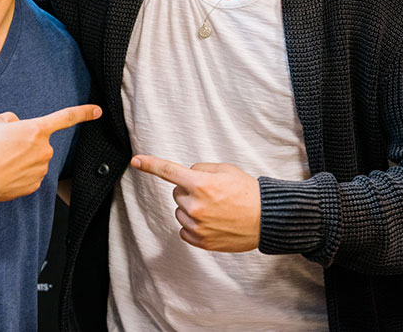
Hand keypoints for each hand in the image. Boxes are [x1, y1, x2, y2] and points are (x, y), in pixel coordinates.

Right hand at [0, 105, 100, 202]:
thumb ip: (11, 120)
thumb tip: (16, 126)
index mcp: (37, 129)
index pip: (66, 117)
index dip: (83, 112)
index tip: (97, 111)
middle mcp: (44, 149)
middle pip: (39, 142)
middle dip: (26, 143)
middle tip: (4, 147)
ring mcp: (41, 169)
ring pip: (34, 160)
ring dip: (22, 159)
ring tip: (0, 161)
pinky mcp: (34, 185)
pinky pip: (30, 175)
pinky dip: (19, 174)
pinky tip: (4, 174)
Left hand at [131, 155, 260, 251]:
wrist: (266, 219)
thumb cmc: (248, 193)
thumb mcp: (225, 170)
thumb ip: (201, 170)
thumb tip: (187, 175)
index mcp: (200, 184)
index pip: (168, 171)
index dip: (150, 164)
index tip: (136, 161)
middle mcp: (195, 206)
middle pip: (177, 193)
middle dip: (189, 191)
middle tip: (212, 194)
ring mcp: (197, 226)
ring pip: (180, 212)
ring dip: (192, 209)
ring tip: (216, 209)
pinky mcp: (201, 241)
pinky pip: (184, 230)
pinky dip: (193, 226)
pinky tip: (211, 222)